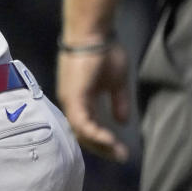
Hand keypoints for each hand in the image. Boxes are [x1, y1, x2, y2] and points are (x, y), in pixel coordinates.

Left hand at [56, 42, 129, 161]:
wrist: (93, 34)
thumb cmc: (104, 52)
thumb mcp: (116, 82)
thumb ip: (118, 102)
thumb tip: (122, 121)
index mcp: (79, 99)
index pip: (87, 127)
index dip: (102, 140)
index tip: (119, 149)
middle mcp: (70, 102)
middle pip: (82, 133)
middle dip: (102, 147)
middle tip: (120, 156)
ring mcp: (69, 99)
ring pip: (80, 131)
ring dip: (100, 144)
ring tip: (118, 152)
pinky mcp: (72, 96)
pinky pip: (81, 122)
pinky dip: (94, 133)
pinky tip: (109, 140)